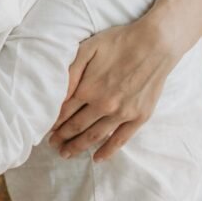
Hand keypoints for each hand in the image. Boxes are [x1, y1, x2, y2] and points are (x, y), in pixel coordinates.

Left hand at [49, 17, 177, 160]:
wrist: (155, 44)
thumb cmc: (119, 42)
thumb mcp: (88, 48)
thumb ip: (70, 71)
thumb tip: (57, 91)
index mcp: (88, 88)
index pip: (64, 112)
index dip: (53, 122)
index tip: (46, 130)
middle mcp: (103, 105)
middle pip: (77, 127)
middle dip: (62, 137)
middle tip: (53, 144)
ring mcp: (122, 113)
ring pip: (95, 136)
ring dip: (79, 146)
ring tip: (66, 153)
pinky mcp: (139, 117)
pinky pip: (120, 139)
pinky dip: (107, 151)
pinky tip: (97, 158)